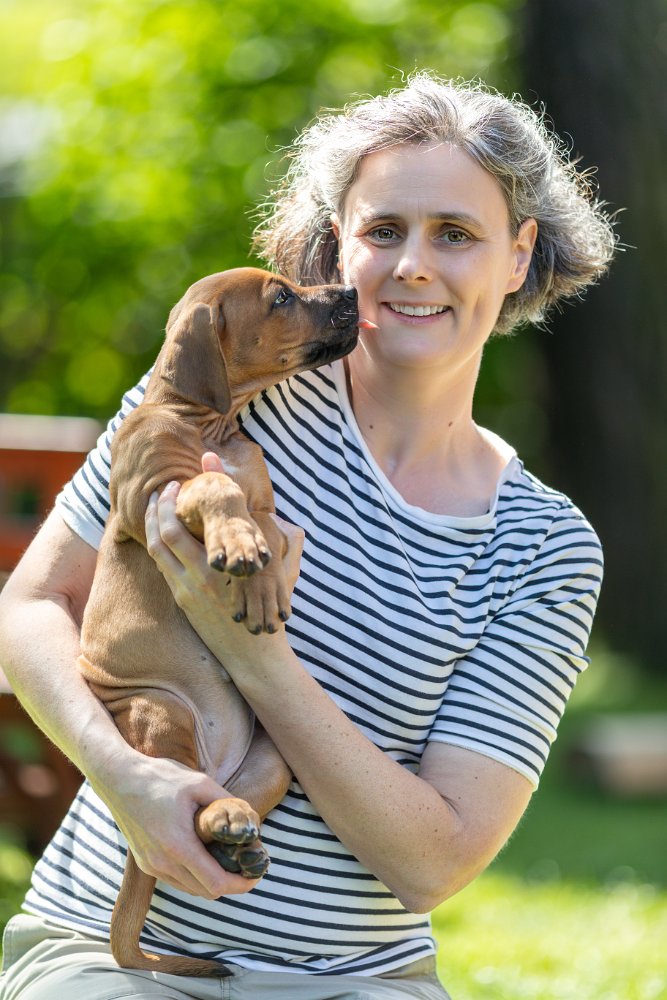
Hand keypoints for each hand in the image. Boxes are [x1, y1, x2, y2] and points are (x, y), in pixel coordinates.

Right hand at [94, 748, 261, 897]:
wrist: (119, 778)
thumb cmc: (160, 777)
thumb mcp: (200, 783)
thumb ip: (226, 802)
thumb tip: (250, 819)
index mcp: (178, 846)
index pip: (216, 883)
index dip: (241, 885)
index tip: (255, 875)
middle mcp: (162, 863)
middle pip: (206, 891)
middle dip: (230, 883)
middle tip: (245, 865)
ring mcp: (151, 865)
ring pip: (190, 888)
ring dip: (210, 881)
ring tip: (227, 859)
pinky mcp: (145, 863)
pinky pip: (176, 880)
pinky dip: (193, 875)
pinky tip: (203, 855)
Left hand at [145, 454, 302, 657]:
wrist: (255, 654)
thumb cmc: (271, 613)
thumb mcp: (284, 577)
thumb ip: (289, 547)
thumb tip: (297, 527)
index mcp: (220, 565)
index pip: (179, 528)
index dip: (170, 503)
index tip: (175, 484)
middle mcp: (197, 577)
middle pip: (160, 536)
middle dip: (155, 509)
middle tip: (158, 490)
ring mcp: (187, 590)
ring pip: (157, 552)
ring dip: (152, 525)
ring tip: (155, 507)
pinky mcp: (183, 601)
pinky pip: (164, 566)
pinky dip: (160, 545)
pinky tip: (163, 533)